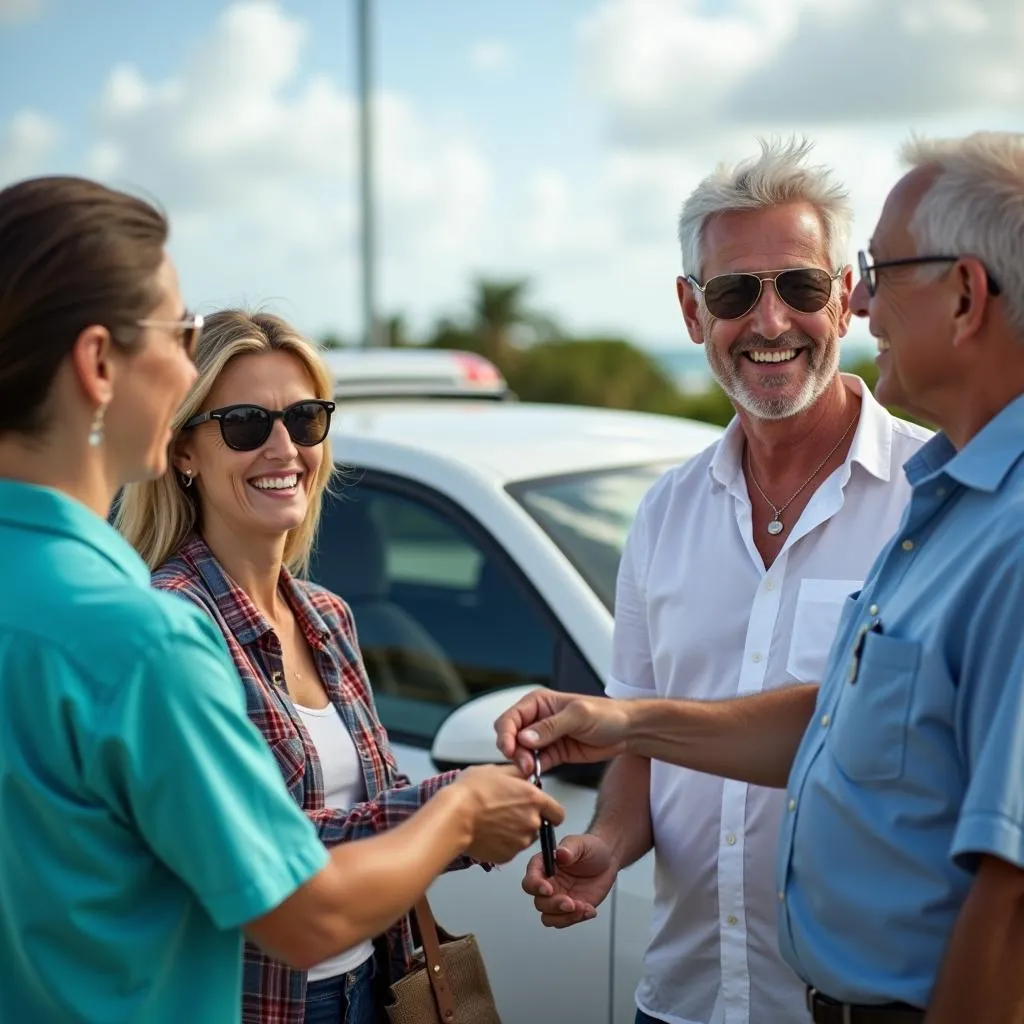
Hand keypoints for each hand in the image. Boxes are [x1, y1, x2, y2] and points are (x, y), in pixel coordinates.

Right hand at [450, 765, 564, 863]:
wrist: (454, 817)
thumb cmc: (471, 792)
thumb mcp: (497, 770)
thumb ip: (518, 773)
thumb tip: (526, 773)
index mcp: (533, 799)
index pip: (558, 812)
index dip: (550, 811)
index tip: (543, 811)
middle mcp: (531, 822)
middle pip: (539, 825)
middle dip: (527, 819)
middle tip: (507, 812)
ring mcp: (520, 841)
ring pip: (524, 838)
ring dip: (515, 832)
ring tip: (494, 821)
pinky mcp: (507, 856)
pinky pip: (510, 849)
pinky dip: (502, 843)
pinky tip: (488, 832)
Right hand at [494, 688, 629, 774]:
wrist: (627, 731)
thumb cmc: (606, 714)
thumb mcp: (578, 716)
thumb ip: (550, 726)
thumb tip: (524, 737)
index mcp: (538, 703)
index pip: (511, 718)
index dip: (505, 734)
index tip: (509, 749)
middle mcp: (537, 719)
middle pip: (511, 737)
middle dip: (513, 751)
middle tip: (524, 764)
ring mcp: (544, 738)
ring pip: (521, 752)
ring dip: (522, 763)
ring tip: (531, 771)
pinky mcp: (553, 753)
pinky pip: (536, 763)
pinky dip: (533, 770)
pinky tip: (536, 775)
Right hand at [521, 833, 617, 927]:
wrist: (607, 860)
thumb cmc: (590, 848)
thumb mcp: (581, 844)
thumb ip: (569, 849)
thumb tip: (560, 853)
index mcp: (544, 866)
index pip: (530, 879)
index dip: (536, 886)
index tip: (548, 889)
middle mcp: (547, 884)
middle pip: (539, 902)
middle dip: (554, 906)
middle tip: (571, 903)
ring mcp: (558, 899)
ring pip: (549, 917)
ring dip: (564, 917)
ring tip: (583, 907)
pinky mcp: (570, 910)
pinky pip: (566, 921)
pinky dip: (577, 919)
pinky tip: (590, 909)